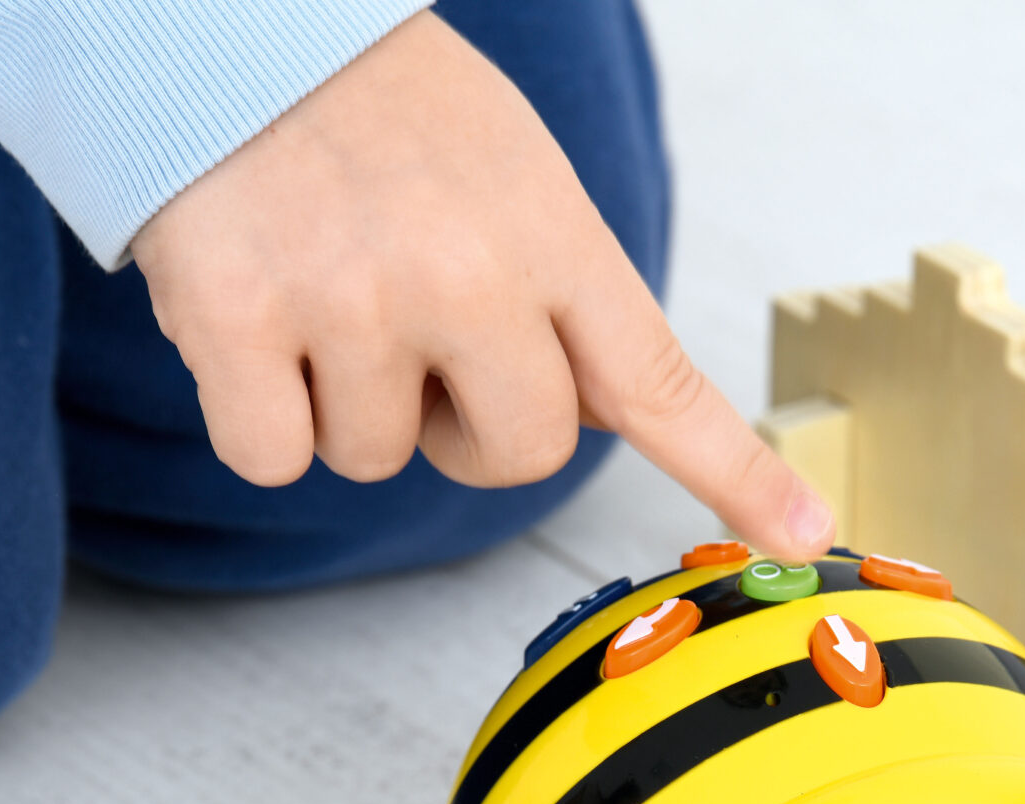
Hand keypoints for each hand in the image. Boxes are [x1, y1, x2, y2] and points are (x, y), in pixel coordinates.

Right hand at [130, 10, 833, 559]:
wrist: (218, 22)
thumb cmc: (373, 107)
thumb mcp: (509, 174)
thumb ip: (560, 293)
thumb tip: (603, 417)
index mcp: (550, 235)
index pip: (659, 380)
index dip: (736, 470)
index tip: (805, 532)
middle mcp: (467, 275)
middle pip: (519, 458)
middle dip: (465, 429)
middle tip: (412, 333)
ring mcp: (355, 304)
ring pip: (377, 460)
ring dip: (345, 402)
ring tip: (318, 283)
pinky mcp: (240, 326)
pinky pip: (274, 457)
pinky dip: (255, 413)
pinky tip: (248, 315)